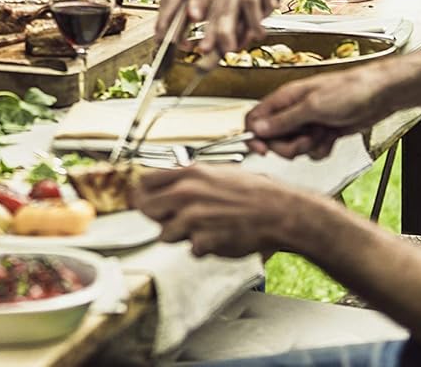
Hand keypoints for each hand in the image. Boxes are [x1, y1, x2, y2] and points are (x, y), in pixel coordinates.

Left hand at [134, 164, 300, 258]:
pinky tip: (215, 237)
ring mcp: (192, 219)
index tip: (142, 197)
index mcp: (190, 174)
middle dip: (154, 214)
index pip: (146, 181)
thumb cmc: (256, 192)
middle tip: (166, 217)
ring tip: (199, 228)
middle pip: (145, 207)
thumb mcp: (219, 172)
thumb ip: (192, 179)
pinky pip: (189, 249)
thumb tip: (173, 185)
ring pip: (164, 233)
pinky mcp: (201, 241)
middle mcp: (186, 194)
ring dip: (177, 234)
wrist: (278, 212)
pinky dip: (200, 247)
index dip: (143, 191)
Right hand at [154, 0, 243, 38]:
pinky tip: (184, 29)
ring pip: (168, 4)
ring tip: (183, 42)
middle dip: (169, 26)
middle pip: (166, 4)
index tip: (161, 37)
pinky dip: (177, 13)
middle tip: (175, 47)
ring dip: (174, 22)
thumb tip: (193, 16)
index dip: (165, 20)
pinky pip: (171, 0)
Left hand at [185, 0, 318, 57]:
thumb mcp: (248, 11)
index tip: (203, 50)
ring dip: (253, 21)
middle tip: (228, 49)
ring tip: (258, 35)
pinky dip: (269, 1)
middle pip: (226, 7)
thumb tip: (221, 54)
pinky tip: (273, 8)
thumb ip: (235, 30)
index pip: (214, 12)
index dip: (208, 31)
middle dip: (225, 30)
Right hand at [245, 64, 390, 159]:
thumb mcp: (312, 107)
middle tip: (304, 140)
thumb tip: (257, 128)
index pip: (255, 118)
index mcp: (285, 98)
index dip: (255, 136)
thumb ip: (283, 120)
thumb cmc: (350, 90)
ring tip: (322, 134)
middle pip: (273, 138)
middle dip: (288, 146)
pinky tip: (331, 138)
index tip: (262, 149)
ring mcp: (308, 122)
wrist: (379, 95)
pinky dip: (321, 149)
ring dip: (308, 147)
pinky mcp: (322, 132)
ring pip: (293, 147)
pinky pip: (312, 151)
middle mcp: (293, 110)